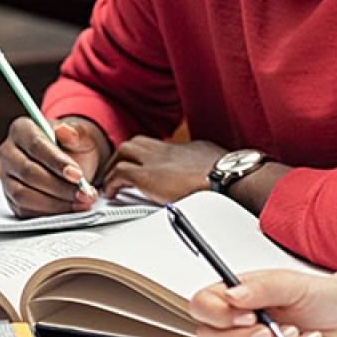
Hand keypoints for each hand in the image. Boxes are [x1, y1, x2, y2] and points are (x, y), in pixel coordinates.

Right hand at [0, 116, 107, 216]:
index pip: (35, 145)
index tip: (78, 175)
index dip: (56, 162)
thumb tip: (65, 130)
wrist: (71, 165)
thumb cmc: (73, 147)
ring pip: (24, 195)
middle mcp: (8, 153)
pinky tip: (69, 209)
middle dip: (60, 187)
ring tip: (80, 203)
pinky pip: (25, 210)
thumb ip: (76, 133)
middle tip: (85, 193)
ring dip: (55, 203)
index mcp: (21, 129)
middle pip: (29, 172)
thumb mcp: (81, 136)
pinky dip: (49, 213)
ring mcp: (7, 177)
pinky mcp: (11, 199)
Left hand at [102, 137, 223, 204]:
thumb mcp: (215, 163)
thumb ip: (205, 163)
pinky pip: (119, 173)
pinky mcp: (145, 176)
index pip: (157, 146)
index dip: (146, 155)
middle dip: (125, 156)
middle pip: (137, 143)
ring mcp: (154, 160)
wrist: (224, 177)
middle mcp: (165, 150)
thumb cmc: (226, 173)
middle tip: (119, 170)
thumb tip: (211, 170)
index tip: (143, 165)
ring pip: (124, 152)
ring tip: (111, 181)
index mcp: (182, 148)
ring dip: (114, 166)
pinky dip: (112, 182)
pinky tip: (111, 193)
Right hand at [190, 270, 336, 336]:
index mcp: (235, 296)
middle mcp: (237, 322)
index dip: (215, 314)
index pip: (202, 306)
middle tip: (266, 331)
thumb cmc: (318, 294)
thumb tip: (232, 295)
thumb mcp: (291, 282)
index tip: (244, 314)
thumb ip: (261, 287)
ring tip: (294, 331)